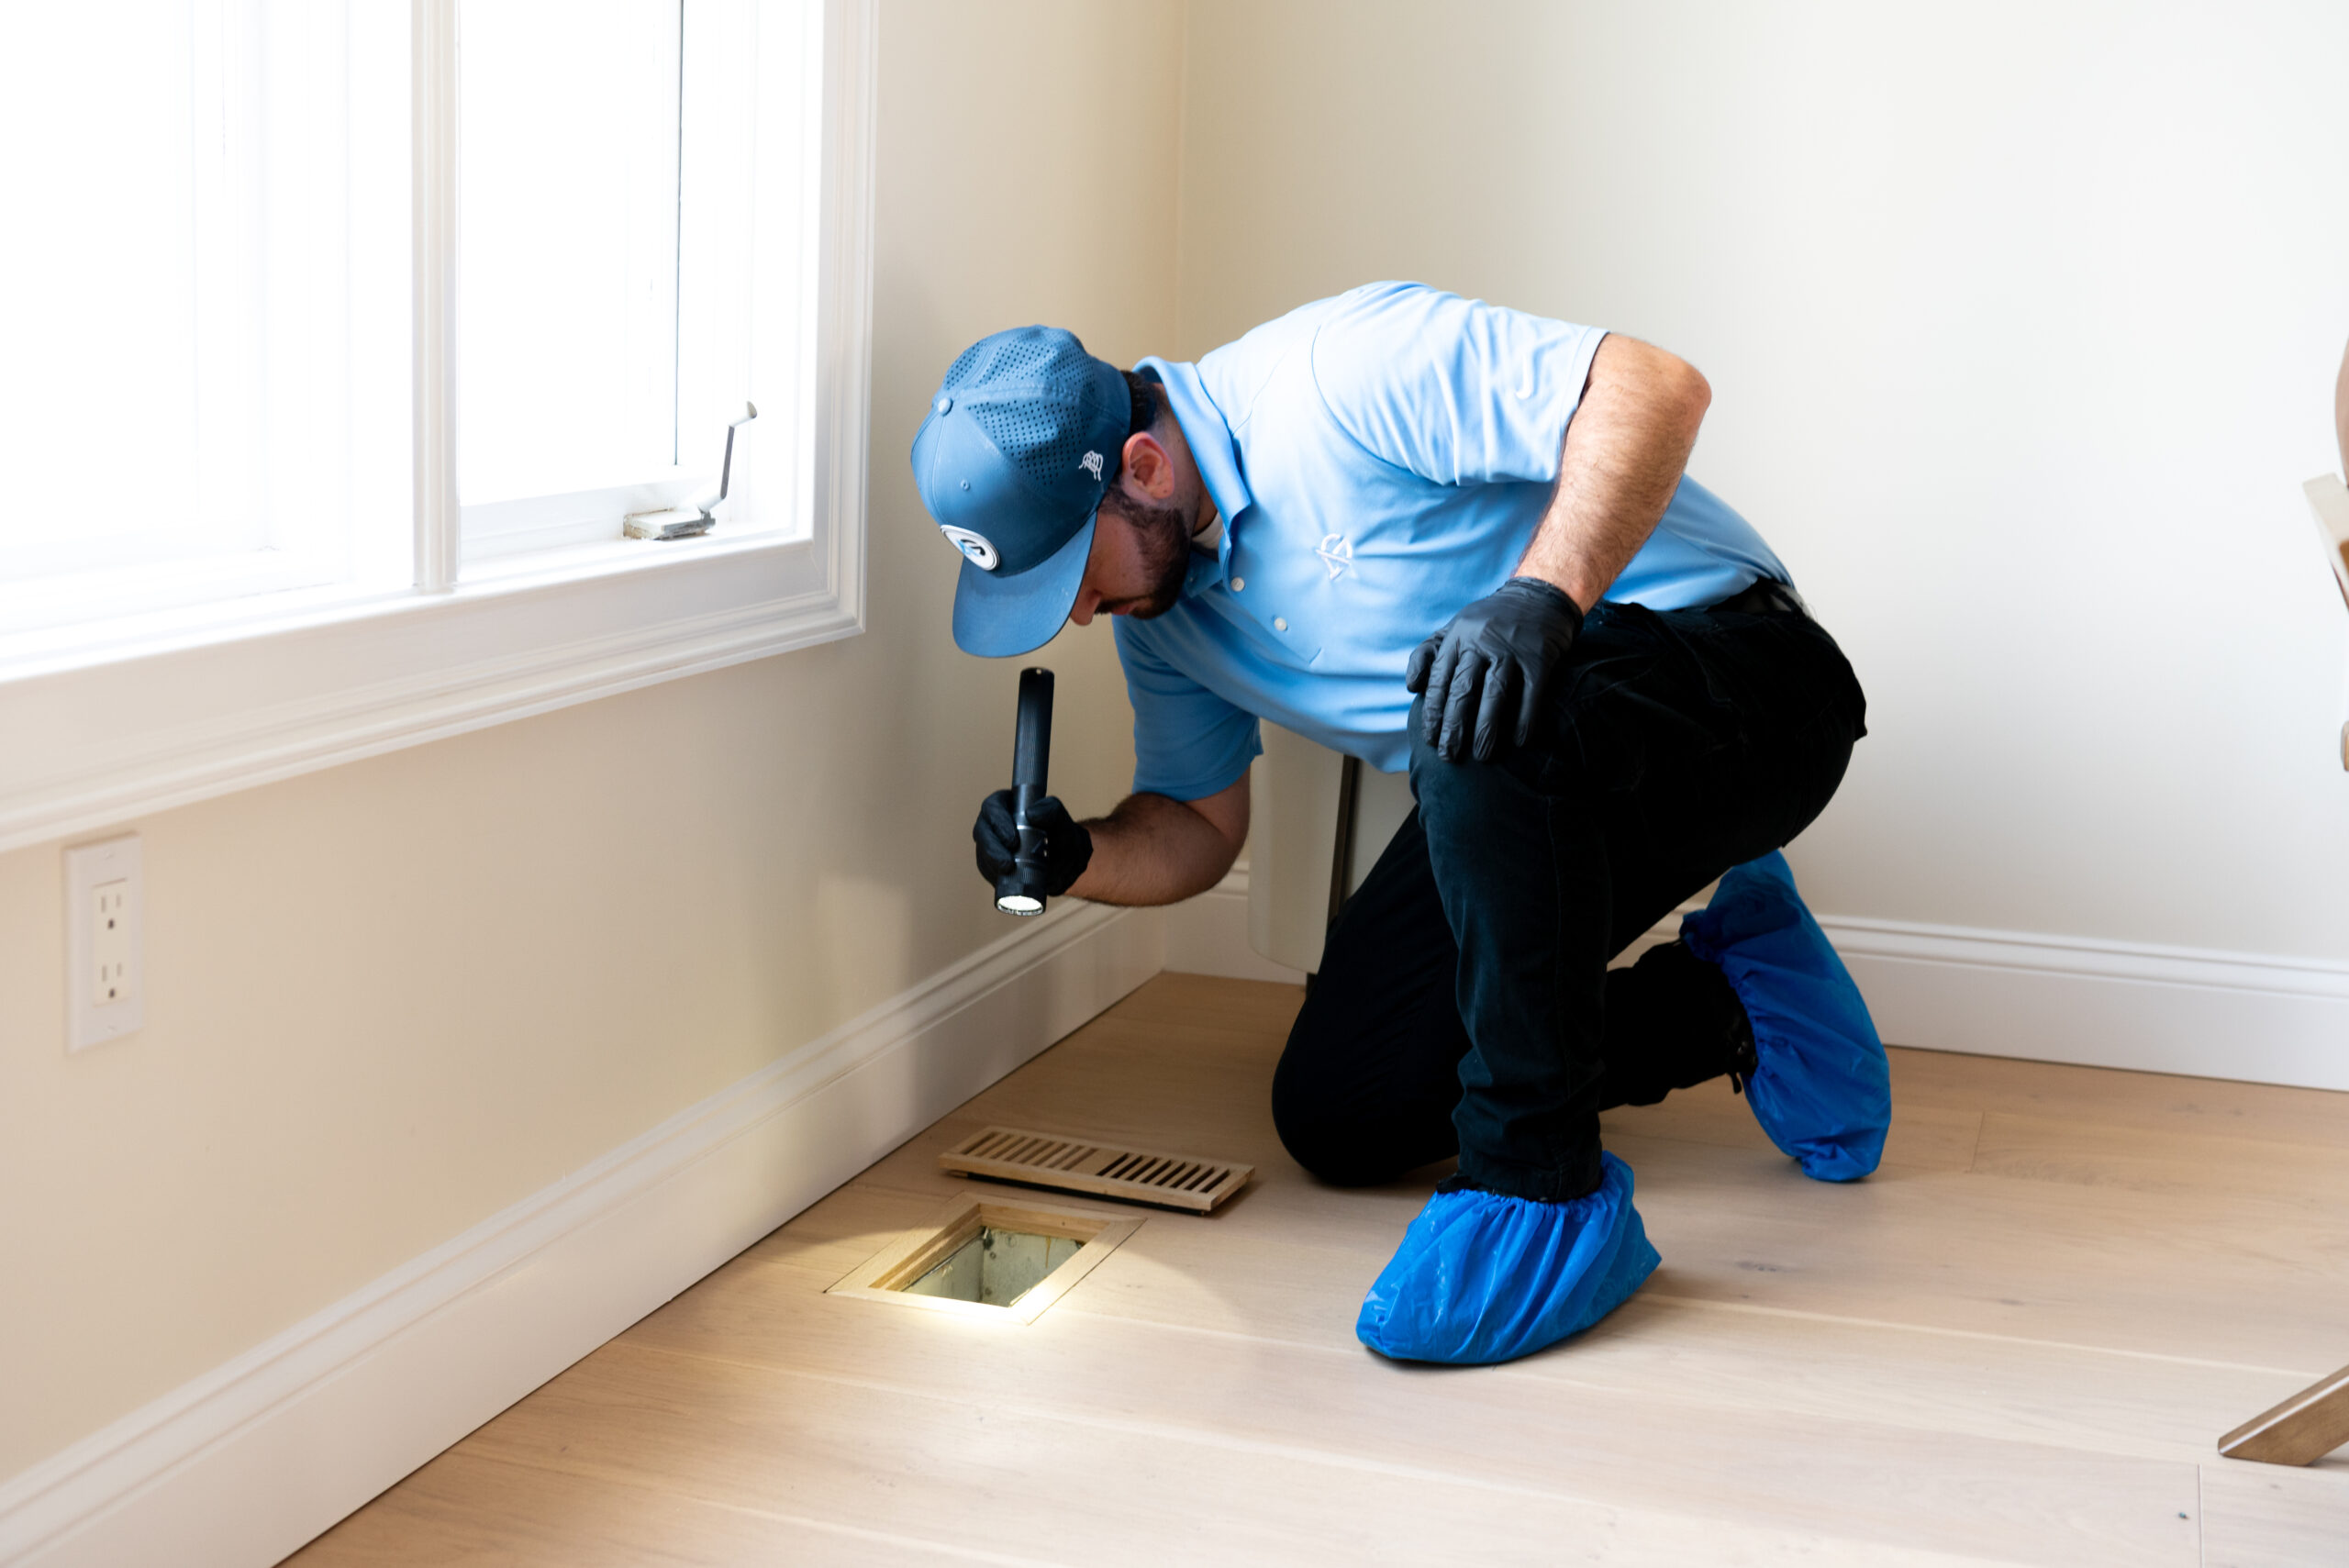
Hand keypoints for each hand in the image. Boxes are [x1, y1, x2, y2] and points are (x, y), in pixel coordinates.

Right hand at [973, 790, 1093, 895]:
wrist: (1066, 861)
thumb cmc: (1062, 835)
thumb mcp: (1062, 820)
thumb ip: (1052, 810)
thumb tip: (1031, 814)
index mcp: (1007, 805)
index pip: (993, 807)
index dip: (998, 822)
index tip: (1013, 840)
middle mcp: (993, 824)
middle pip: (982, 833)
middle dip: (992, 850)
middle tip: (1007, 864)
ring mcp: (991, 845)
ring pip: (983, 853)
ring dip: (993, 865)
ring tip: (1009, 874)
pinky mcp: (992, 864)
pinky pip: (987, 870)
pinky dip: (995, 876)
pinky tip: (1005, 880)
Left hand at [1403, 577, 1583, 762]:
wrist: (1539, 595)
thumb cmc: (1490, 619)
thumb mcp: (1455, 627)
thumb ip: (1429, 653)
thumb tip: (1412, 687)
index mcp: (1457, 636)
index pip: (1439, 680)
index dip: (1433, 712)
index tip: (1430, 738)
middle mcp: (1482, 642)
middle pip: (1463, 691)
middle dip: (1454, 727)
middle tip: (1448, 755)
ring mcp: (1512, 650)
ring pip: (1495, 695)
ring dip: (1487, 729)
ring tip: (1481, 755)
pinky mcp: (1540, 658)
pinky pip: (1531, 694)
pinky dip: (1525, 719)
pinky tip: (1518, 741)